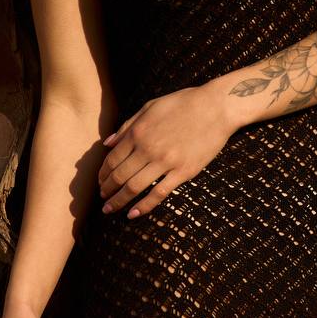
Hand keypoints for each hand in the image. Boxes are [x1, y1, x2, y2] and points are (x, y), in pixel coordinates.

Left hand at [98, 81, 236, 219]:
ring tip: (111, 209)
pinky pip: (159, 194)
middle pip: (119, 176)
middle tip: (103, 201)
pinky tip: (133, 214)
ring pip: (134, 187)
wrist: (216, 107)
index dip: (102, 175)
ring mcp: (166, 162)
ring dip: (119, 201)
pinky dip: (144, 206)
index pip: (112, 160)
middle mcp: (148, 148)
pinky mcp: (183, 172)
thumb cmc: (183, 104)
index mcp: (138, 132)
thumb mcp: (150, 107)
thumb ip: (127, 126)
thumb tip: (106, 143)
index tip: (100, 183)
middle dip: (107, 191)